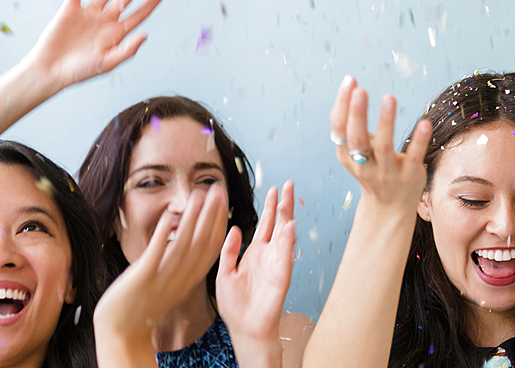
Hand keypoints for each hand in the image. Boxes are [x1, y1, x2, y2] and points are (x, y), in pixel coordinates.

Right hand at [23, 0, 165, 91]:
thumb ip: (126, 50)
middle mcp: (105, 22)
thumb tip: (145, 35)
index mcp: (116, 34)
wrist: (50, 70)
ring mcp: (88, 14)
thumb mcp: (107, 63)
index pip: (138, 15)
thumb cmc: (79, 71)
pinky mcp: (70, 9)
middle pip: (124, 0)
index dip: (151, 3)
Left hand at [94, 187, 226, 358]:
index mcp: (190, 278)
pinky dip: (164, 233)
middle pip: (203, 241)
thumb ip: (181, 262)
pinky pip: (156, 253)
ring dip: (193, 218)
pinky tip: (169, 214)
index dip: (219, 221)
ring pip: (183, 244)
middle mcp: (181, 277)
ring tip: (198, 195)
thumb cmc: (145, 305)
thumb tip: (186, 236)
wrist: (123, 332)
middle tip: (218, 189)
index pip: (212, 246)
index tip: (223, 200)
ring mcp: (162, 277)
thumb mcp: (172, 283)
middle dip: (212, 213)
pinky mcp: (142, 278)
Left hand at [217, 182, 295, 347]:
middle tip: (288, 184)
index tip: (274, 188)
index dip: (269, 206)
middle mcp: (268, 254)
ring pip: (284, 234)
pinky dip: (289, 240)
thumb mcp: (224, 273)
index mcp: (254, 253)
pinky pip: (286, 255)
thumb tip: (236, 227)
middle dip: (283, 204)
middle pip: (278, 223)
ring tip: (288, 198)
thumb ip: (229, 250)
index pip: (265, 224)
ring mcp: (276, 263)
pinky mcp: (281, 275)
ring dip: (287, 216)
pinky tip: (290, 226)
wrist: (245, 329)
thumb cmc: (235, 306)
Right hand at [328, 76, 430, 211]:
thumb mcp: (355, 150)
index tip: (350, 80)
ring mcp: (387, 172)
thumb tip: (348, 87)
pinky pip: (413, 157)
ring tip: (389, 97)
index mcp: (348, 155)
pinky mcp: (409, 176)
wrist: (389, 207)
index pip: (340, 129)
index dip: (342, 105)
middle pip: (357, 140)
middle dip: (356, 115)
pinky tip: (424, 123)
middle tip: (360, 90)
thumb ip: (349, 124)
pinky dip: (418, 141)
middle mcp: (364, 165)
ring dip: (386, 122)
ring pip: (384, 147)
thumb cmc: (372, 168)